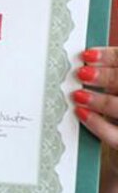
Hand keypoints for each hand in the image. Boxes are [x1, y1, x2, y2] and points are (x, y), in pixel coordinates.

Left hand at [74, 47, 117, 171]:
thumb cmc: (113, 105)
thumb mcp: (113, 87)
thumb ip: (107, 77)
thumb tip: (83, 63)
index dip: (110, 57)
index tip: (87, 55)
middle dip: (105, 77)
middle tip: (82, 74)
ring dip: (100, 101)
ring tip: (78, 95)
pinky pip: (117, 136)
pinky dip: (98, 125)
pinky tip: (81, 113)